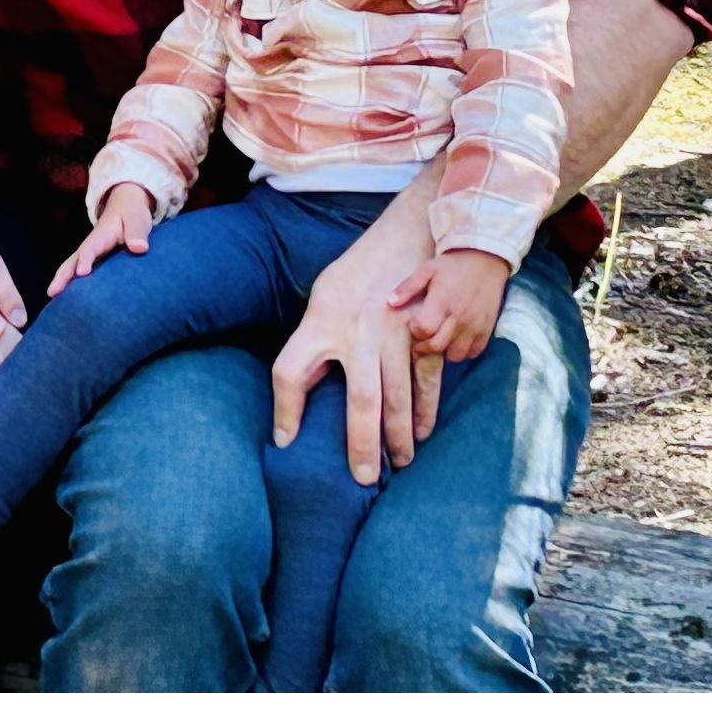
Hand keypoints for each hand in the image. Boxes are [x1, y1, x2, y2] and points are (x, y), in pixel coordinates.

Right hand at [48, 182, 154, 295]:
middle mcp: (90, 246)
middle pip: (72, 260)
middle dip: (62, 275)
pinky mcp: (93, 260)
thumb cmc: (131, 213)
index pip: (90, 249)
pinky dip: (70, 283)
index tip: (82, 272)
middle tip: (52, 292)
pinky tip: (67, 299)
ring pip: (71, 267)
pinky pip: (78, 272)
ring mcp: (89, 253)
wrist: (125, 205)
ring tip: (53, 298)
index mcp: (100, 236)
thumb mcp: (136, 218)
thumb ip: (137, 232)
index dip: (85, 260)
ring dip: (62, 281)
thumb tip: (140, 248)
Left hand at [270, 238, 431, 486]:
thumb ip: (312, 340)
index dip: (284, 410)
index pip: (289, 371)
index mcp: (321, 321)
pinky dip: (427, 410)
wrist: (408, 233)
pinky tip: (423, 434)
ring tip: (399, 464)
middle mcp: (357, 332)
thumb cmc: (356, 272)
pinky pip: (427, 380)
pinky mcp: (423, 333)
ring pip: (398, 397)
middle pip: (359, 401)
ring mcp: (394, 335)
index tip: (286, 441)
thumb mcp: (323, 297)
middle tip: (363, 478)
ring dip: (399, 436)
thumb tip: (306, 383)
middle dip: (362, 444)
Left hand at [387, 248, 511, 362]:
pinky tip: (456, 339)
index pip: (424, 329)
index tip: (414, 325)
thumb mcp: (427, 269)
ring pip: (456, 355)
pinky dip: (463, 351)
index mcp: (443, 300)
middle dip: (424, 347)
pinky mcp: (487, 330)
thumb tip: (390, 303)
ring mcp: (475, 325)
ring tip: (440, 338)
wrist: (486, 260)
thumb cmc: (453, 266)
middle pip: (437, 346)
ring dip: (444, 351)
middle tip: (420, 339)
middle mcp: (460, 316)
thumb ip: (408, 287)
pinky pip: (473, 353)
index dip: (415, 331)